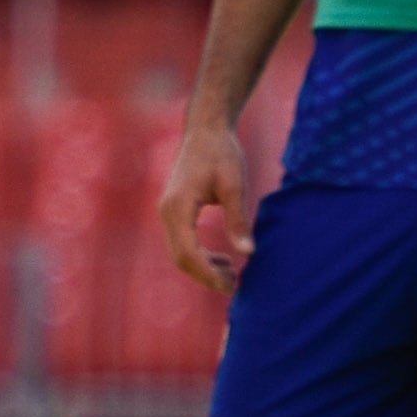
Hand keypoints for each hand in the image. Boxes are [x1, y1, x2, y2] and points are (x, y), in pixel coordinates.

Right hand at [157, 122, 252, 297]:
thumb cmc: (222, 153)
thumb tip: (248, 253)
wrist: (207, 130)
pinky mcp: (175, 211)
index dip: (208, 274)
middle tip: (234, 287)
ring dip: (203, 267)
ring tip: (232, 274)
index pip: (188, 253)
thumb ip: (238, 220)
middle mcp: (167, 212)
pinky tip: (223, 258)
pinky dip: (200, 255)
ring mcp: (168, 212)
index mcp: (178, 208)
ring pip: (179, 252)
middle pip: (180, 258)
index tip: (231, 286)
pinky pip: (182, 242)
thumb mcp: (235, 186)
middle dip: (205, 276)